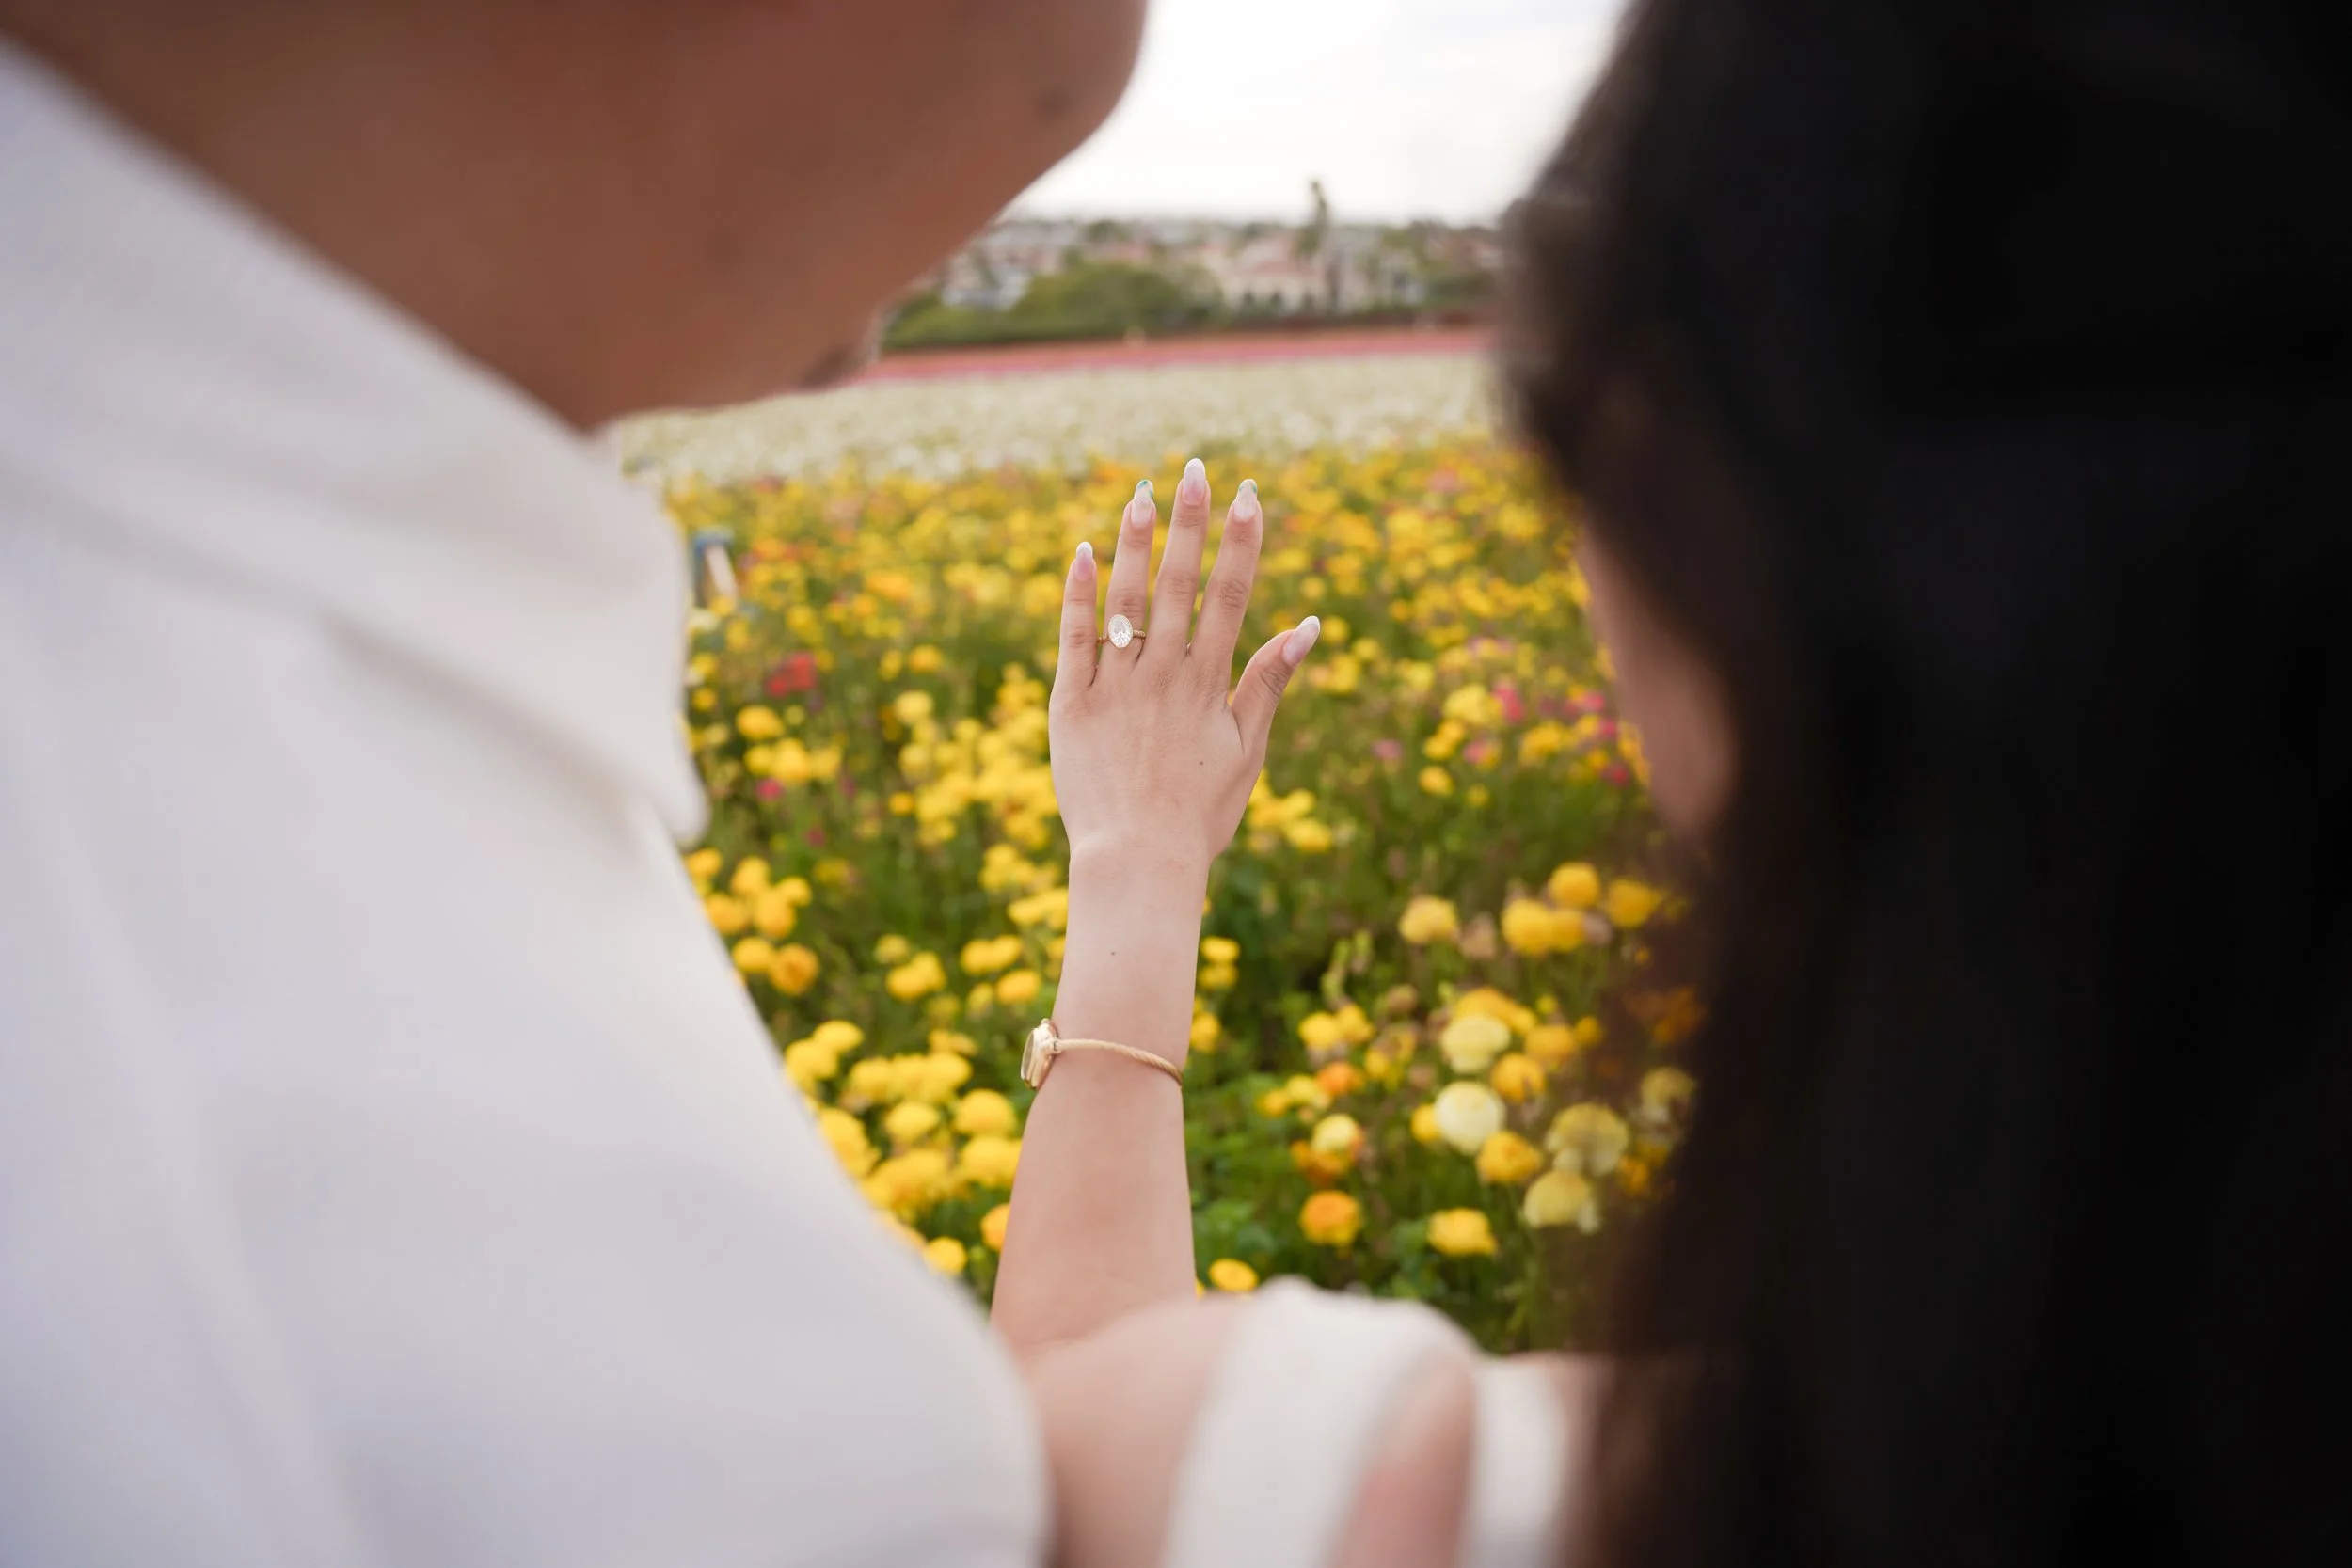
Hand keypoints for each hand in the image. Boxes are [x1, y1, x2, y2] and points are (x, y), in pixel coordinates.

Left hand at [1049, 458, 1320, 883]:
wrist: (1137, 862)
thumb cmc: (1200, 814)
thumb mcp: (1248, 750)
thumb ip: (1270, 682)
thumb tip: (1309, 624)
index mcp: (1209, 684)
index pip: (1231, 597)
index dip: (1241, 542)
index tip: (1248, 494)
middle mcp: (1164, 675)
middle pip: (1180, 584)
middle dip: (1191, 523)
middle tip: (1194, 469)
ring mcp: (1116, 687)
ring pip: (1127, 601)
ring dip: (1137, 544)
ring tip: (1143, 493)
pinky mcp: (1072, 705)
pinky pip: (1074, 638)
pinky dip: (1080, 594)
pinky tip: (1085, 551)